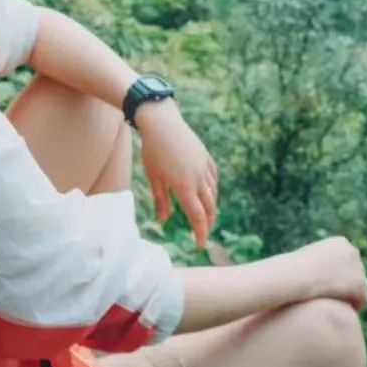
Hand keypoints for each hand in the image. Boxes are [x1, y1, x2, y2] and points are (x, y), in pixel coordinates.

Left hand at [137, 99, 218, 248]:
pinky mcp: (207, 158)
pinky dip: (212, 190)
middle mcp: (199, 179)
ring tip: (205, 216)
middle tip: (202, 233)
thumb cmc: (153, 151)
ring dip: (210, 208)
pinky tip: (207, 193)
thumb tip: (164, 220)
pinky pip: (214, 179)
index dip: (200, 233)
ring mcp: (205, 168)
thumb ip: (161, 200)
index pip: (197, 217)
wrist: (162, 122)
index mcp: (184, 187)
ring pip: (213, 194)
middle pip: (209, 208)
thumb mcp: (154, 177)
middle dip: (207, 224)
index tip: (199, 244)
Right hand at [291, 236, 366, 310]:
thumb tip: (327, 273)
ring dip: (350, 295)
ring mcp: (358, 268)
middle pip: (356, 272)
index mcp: (340, 242)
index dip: (339, 274)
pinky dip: (353, 305)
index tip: (328, 284)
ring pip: (360, 287)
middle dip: (347, 284)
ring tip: (335, 303)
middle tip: (333, 296)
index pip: (348, 261)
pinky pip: (361, 300)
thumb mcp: (308, 260)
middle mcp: (352, 251)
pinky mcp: (360, 285)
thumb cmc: (295, 269)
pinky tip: (339, 308)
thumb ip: (323, 263)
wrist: (296, 275)